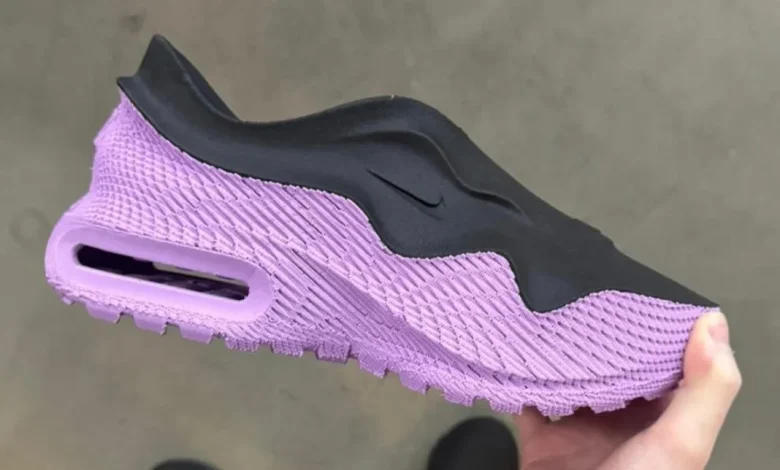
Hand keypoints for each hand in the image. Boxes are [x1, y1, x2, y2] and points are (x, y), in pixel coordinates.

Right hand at [514, 311, 740, 469]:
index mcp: (662, 424)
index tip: (636, 290)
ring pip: (569, 379)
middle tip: (581, 286)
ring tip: (546, 308)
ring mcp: (578, 432)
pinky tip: (514, 348)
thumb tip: (713, 322)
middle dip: (600, 333)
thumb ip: (705, 389)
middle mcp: (622, 424)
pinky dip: (520, 377)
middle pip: (613, 368)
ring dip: (558, 351)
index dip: (655, 329)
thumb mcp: (682, 445)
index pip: (663, 365)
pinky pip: (528, 399)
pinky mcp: (540, 441)